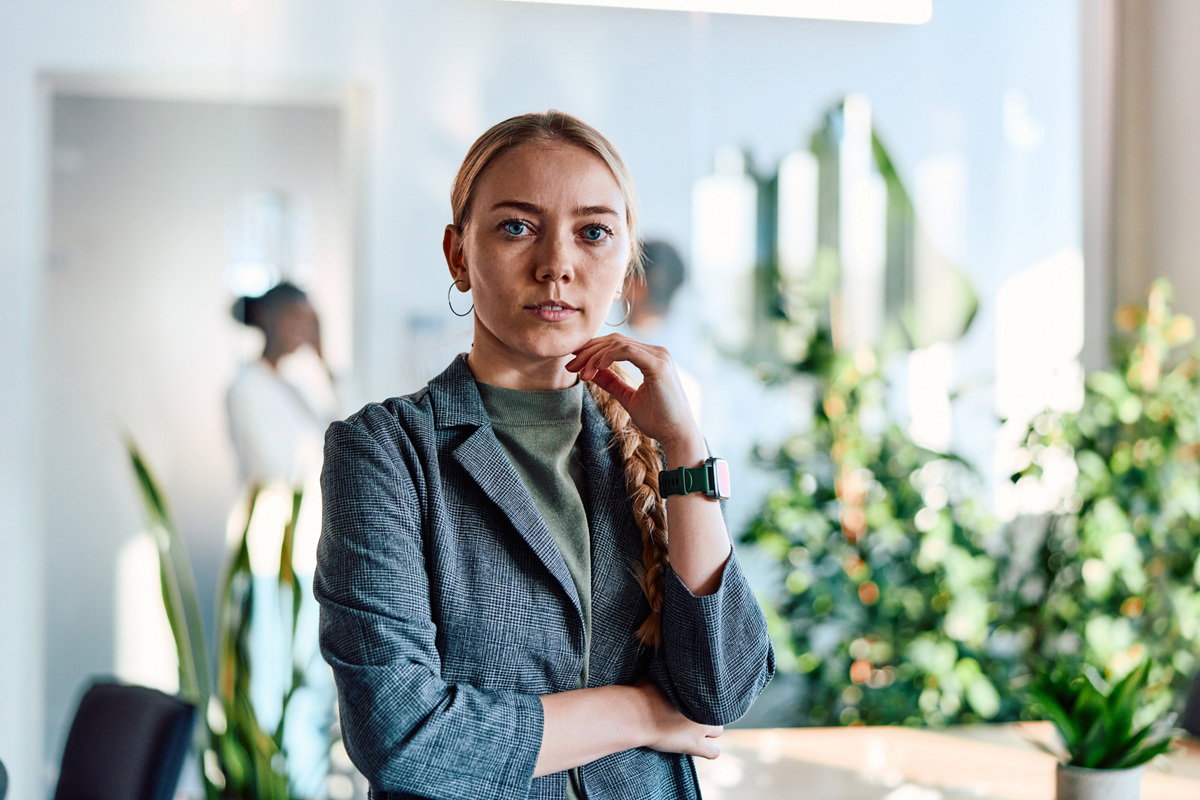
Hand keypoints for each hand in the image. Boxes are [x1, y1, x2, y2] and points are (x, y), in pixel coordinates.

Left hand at [565, 334, 700, 449]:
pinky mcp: (658, 365)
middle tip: (570, 366)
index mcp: (651, 357)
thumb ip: (611, 382)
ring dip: (594, 356)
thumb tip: (592, 372)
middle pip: (614, 340)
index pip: (616, 343)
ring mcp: (659, 356)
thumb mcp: (627, 397)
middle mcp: (657, 352)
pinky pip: (626, 351)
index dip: (592, 350)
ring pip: (617, 343)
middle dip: (588, 351)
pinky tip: (595, 370)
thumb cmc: (658, 420)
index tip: (574, 363)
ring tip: (580, 373)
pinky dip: (606, 358)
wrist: (677, 435)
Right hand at [636, 681, 723, 759]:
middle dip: (706, 713)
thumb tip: (666, 665)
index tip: (691, 700)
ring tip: (694, 732)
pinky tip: (697, 747)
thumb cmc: (642, 693)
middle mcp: (704, 708)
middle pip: (717, 710)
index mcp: (696, 689)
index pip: (711, 692)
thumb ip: (668, 673)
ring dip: (708, 732)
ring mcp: (701, 727)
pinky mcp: (695, 745)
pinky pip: (713, 752)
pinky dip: (708, 750)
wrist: (638, 714)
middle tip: (691, 716)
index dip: (701, 698)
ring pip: (718, 731)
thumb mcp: (657, 675)